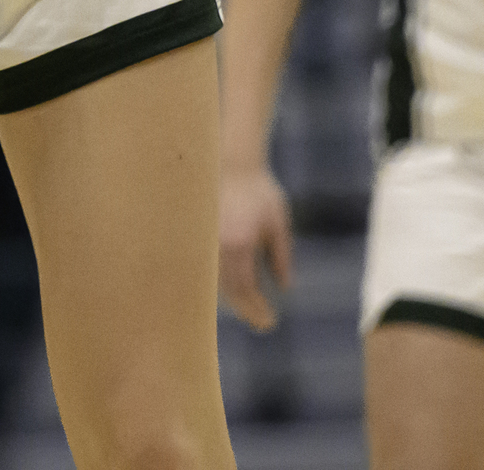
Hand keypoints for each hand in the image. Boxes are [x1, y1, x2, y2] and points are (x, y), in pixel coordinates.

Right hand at [219, 165, 292, 330]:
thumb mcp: (278, 222)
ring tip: (250, 306)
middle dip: (245, 309)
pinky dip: (221, 282)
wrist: (232, 160)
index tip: (270, 322)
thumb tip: (284, 286)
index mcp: (239, 244)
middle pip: (228, 291)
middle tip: (262, 322)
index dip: (256, 310)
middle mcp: (217, 246)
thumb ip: (281, 256)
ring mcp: (205, 240)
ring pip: (215, 281)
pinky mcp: (199, 235)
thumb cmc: (259, 190)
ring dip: (232, 297)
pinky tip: (234, 284)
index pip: (245, 290)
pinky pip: (208, 268)